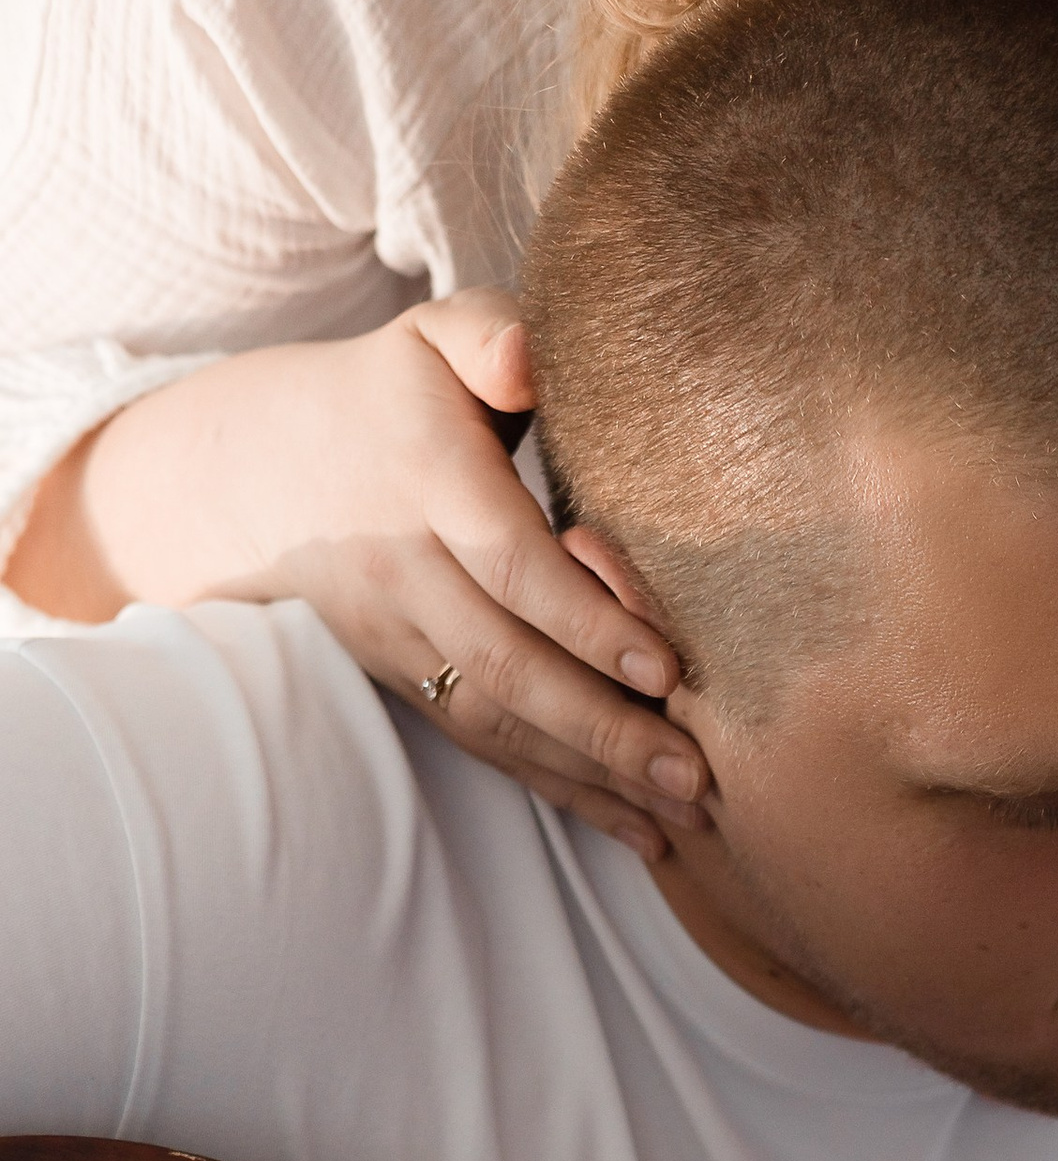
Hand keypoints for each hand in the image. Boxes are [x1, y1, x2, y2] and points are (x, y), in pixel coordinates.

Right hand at [6, 297, 705, 859]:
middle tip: (694, 772)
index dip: (585, 619)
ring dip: (591, 775)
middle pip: (506, 665)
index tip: (665, 666)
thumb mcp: (428, 337)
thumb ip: (484, 331)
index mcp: (422, 481)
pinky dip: (561, 791)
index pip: (509, 564)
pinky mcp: (409, 683)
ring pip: (497, 722)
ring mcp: (401, 640)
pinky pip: (486, 745)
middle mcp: (405, 572)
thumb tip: (527, 358)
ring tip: (682, 814)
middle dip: (603, 726)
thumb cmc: (389, 394)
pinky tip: (635, 829)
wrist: (261, 471)